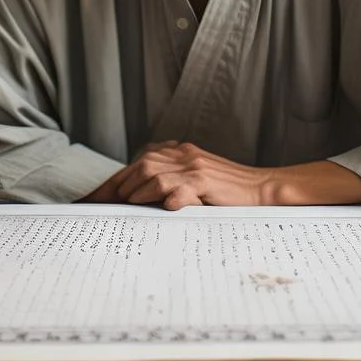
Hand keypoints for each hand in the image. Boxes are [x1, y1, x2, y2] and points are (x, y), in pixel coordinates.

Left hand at [111, 142, 276, 209]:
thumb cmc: (228, 190)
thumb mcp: (197, 178)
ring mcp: (195, 167)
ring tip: (129, 206)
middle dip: (120, 186)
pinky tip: (158, 208)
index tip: (97, 198)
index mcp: (181, 152)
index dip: (116, 180)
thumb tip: (138, 196)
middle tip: (105, 205)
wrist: (262, 188)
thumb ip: (172, 180)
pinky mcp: (205, 181)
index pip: (140, 162)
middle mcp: (185, 155)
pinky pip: (176, 188)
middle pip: (142, 164)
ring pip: (153, 173)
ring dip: (137, 191)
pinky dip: (163, 198)